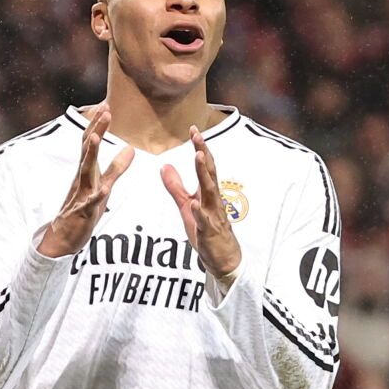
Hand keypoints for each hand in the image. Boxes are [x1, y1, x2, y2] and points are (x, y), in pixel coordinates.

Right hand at [37, 104, 134, 257]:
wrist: (64, 237)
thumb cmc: (84, 209)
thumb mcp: (103, 185)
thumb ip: (116, 168)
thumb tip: (131, 149)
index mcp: (87, 171)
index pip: (90, 142)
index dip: (98, 124)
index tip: (106, 104)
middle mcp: (82, 179)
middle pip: (87, 150)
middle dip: (96, 129)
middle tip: (104, 109)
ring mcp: (81, 194)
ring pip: (85, 172)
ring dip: (90, 154)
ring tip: (94, 137)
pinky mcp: (83, 212)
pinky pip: (90, 203)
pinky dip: (96, 195)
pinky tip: (104, 188)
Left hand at [160, 126, 242, 280]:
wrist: (224, 259)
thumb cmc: (207, 231)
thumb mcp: (187, 206)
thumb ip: (176, 187)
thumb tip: (164, 166)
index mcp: (207, 193)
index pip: (205, 166)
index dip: (200, 148)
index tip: (194, 129)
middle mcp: (213, 200)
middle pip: (210, 173)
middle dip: (204, 153)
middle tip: (198, 136)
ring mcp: (213, 215)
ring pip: (210, 192)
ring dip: (204, 174)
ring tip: (199, 157)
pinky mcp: (210, 232)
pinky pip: (205, 220)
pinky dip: (199, 211)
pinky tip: (193, 203)